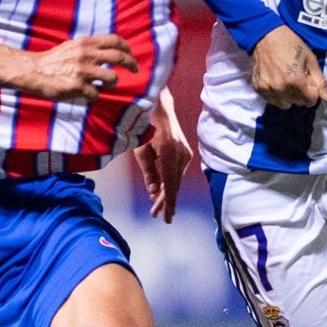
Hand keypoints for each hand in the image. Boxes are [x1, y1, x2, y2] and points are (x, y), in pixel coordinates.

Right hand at [12, 34, 137, 100]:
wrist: (33, 71)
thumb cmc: (53, 61)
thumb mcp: (72, 46)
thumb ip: (90, 47)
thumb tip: (109, 50)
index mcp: (86, 43)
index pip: (115, 41)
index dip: (127, 48)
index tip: (130, 54)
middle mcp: (86, 55)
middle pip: (119, 57)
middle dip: (131, 64)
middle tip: (135, 69)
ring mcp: (83, 71)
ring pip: (113, 78)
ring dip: (112, 82)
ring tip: (105, 84)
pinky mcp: (78, 87)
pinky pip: (97, 94)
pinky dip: (94, 95)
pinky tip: (85, 93)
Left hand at [133, 89, 191, 222]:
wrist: (159, 107)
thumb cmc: (145, 126)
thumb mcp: (141, 149)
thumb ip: (148, 172)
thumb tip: (153, 191)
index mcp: (169, 152)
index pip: (170, 184)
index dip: (168, 203)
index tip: (167, 218)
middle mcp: (181, 153)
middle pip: (174, 184)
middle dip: (165, 200)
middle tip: (155, 215)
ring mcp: (185, 152)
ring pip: (176, 178)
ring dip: (166, 192)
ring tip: (155, 206)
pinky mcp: (185, 151)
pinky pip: (178, 171)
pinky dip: (170, 181)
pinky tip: (162, 189)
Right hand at [250, 26, 326, 108]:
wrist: (266, 36)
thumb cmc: (291, 44)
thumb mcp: (310, 60)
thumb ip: (320, 82)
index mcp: (296, 82)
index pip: (310, 101)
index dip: (312, 91)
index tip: (308, 80)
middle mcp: (281, 89)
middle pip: (298, 103)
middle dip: (301, 93)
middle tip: (297, 77)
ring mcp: (268, 90)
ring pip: (284, 105)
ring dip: (288, 96)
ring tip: (286, 81)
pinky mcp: (258, 89)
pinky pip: (271, 100)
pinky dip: (276, 95)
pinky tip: (276, 81)